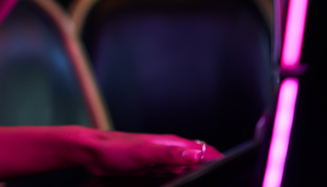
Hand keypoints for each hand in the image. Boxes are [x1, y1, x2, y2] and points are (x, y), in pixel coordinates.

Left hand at [75, 129, 223, 175]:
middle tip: (225, 181)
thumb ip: (170, 153)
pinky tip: (187, 185)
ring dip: (200, 176)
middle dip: (214, 171)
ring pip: (190, 170)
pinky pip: (177, 176)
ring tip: (209, 183)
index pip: (206, 152)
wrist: (92, 153)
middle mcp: (170, 151)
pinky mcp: (154, 170)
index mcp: (172, 144)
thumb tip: (197, 155)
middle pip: (201, 162)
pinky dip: (186, 180)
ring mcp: (163, 160)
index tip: (235, 172)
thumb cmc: (114, 149)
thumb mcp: (143, 152)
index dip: (222, 161)